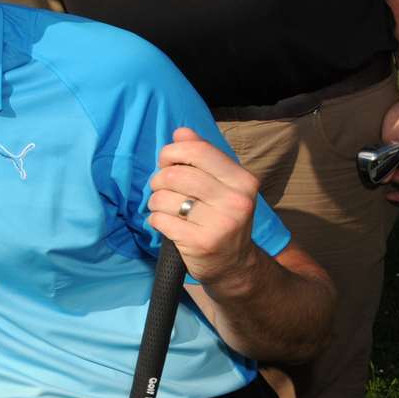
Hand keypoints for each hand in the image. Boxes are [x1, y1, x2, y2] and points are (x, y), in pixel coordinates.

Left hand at [147, 127, 264, 287]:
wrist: (235, 265)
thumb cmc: (221, 217)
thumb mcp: (221, 185)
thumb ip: (202, 156)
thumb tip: (181, 132)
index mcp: (242, 180)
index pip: (197, 150)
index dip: (172, 153)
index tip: (168, 163)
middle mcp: (236, 200)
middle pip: (175, 174)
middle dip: (159, 180)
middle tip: (163, 189)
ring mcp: (220, 223)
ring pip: (164, 197)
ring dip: (155, 201)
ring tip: (165, 208)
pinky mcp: (201, 243)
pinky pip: (160, 220)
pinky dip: (156, 219)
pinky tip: (167, 225)